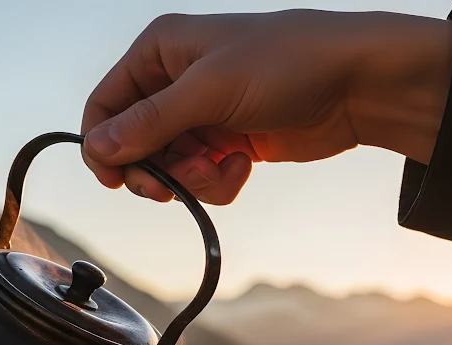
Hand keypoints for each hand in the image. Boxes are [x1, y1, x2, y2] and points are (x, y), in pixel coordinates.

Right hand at [81, 10, 451, 204]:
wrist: (352, 85)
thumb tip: (99, 148)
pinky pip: (202, 180)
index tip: (115, 180)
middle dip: (156, 171)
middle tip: (172, 185)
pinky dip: (219, 182)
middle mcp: (175, 83)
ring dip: (193, 180)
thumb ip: (150, 122)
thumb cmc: (287, 63)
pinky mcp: (227, 145)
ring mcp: (202, 117)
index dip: (103, 146)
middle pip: (133, 147)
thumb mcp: (209, 90)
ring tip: (223, 166)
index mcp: (160, 52)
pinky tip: (244, 165)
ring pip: (170, 169)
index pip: (105, 105)